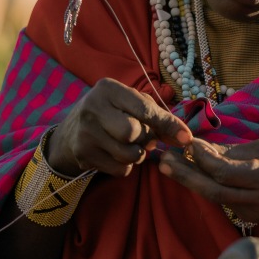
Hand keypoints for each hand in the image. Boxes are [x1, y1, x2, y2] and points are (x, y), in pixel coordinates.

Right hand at [48, 78, 192, 176]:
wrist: (72, 130)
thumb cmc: (114, 112)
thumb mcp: (133, 104)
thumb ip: (160, 117)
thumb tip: (185, 138)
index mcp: (108, 89)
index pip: (144, 109)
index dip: (168, 125)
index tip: (186, 138)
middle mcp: (92, 108)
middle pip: (132, 133)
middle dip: (145, 139)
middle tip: (144, 138)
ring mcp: (84, 133)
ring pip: (127, 154)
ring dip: (138, 155)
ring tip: (131, 146)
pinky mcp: (82, 155)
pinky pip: (119, 169)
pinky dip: (126, 166)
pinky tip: (118, 154)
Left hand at [158, 138, 258, 224]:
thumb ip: (234, 151)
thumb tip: (202, 147)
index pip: (226, 171)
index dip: (204, 159)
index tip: (188, 143)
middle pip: (213, 190)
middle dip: (186, 175)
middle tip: (163, 160)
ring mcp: (254, 212)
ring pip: (214, 197)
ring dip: (191, 181)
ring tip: (170, 165)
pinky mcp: (249, 219)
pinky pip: (223, 201)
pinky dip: (207, 186)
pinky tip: (194, 174)